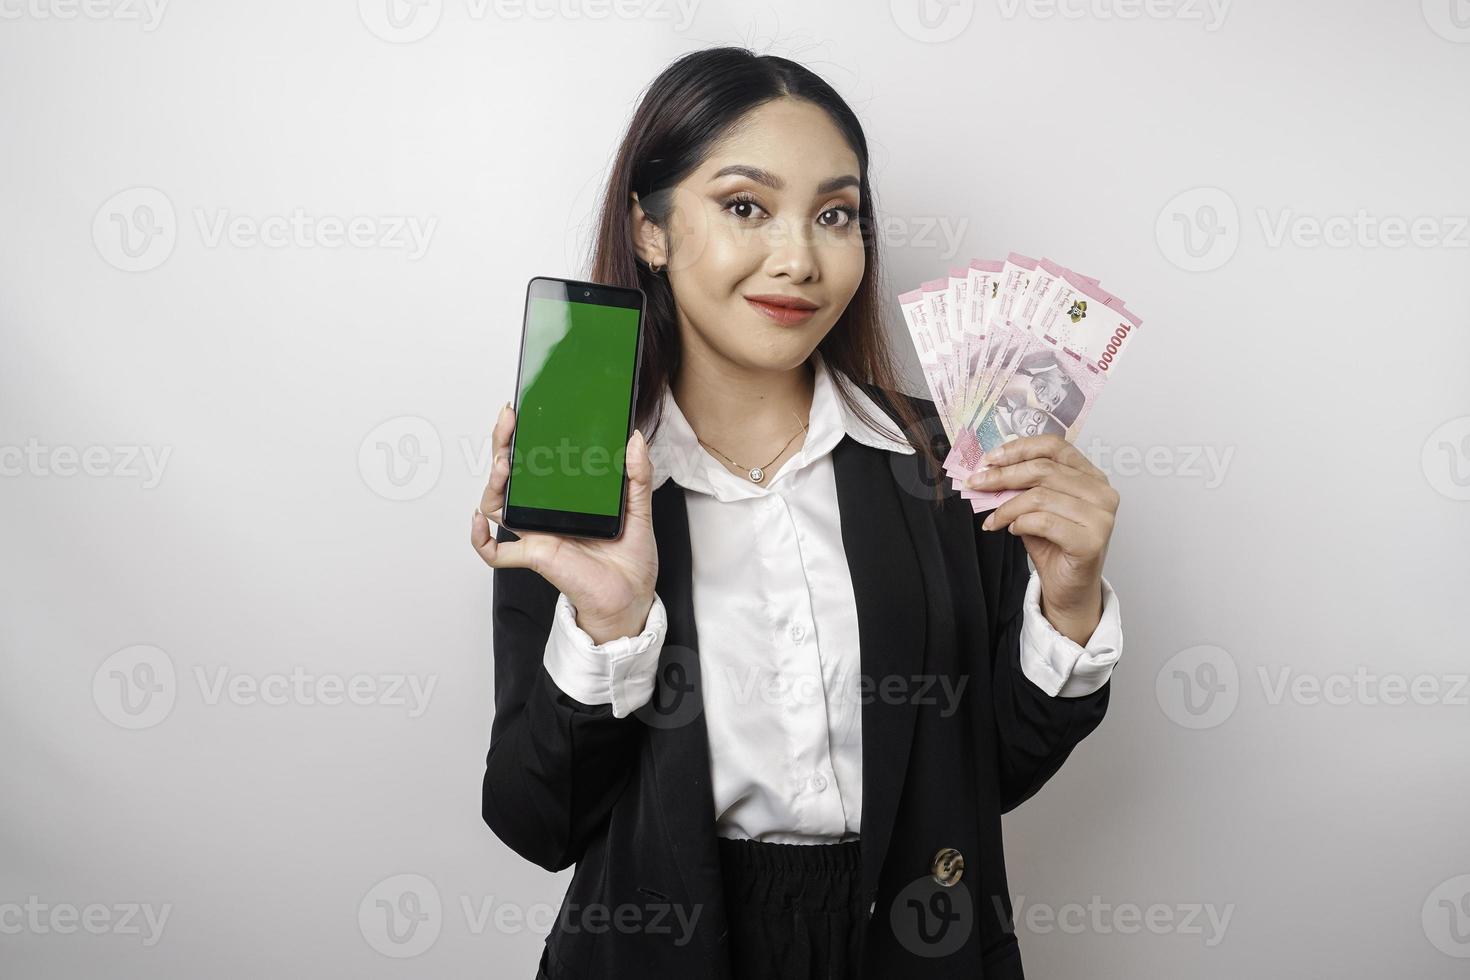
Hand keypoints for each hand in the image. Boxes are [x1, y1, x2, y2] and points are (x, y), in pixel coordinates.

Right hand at [470, 402, 658, 644]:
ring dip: (494, 482)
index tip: (524, 410)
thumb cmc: (630, 558)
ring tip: (503, 463)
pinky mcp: (535, 555)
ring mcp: (536, 533)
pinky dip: (479, 538)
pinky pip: (496, 552)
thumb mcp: (639, 509)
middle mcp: (545, 512)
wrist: (632, 596)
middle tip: (509, 420)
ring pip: (497, 504)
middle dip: (502, 445)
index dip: (524, 436)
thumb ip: (638, 475)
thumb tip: (636, 439)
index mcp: (565, 497)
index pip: (536, 461)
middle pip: (510, 475)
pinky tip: (479, 520)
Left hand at [964, 435, 1117, 644]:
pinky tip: (1012, 530)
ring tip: (994, 518)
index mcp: (1091, 476)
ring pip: (1040, 496)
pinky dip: (1020, 523)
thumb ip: (1022, 486)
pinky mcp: (1092, 541)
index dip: (1019, 449)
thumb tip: (990, 468)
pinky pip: (1044, 522)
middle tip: (977, 484)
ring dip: (1007, 507)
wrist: (1068, 588)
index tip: (990, 459)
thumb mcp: (1035, 508)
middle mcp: (1102, 492)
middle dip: (1003, 476)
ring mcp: (1101, 517)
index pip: (1055, 447)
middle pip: (1043, 470)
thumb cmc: (1054, 545)